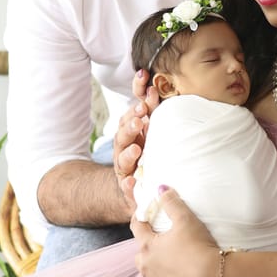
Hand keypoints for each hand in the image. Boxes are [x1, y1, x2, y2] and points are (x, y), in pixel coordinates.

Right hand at [113, 69, 160, 200]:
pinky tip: (132, 181)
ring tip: (137, 148)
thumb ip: (152, 112)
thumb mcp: (151, 130)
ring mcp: (125, 166)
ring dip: (129, 152)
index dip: (136, 100)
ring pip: (122, 158)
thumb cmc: (147, 152)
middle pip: (123, 134)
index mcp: (132, 131)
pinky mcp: (128, 187)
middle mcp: (125, 147)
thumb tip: (154, 89)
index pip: (130, 114)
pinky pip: (127, 187)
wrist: (136, 184)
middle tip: (139, 116)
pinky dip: (128, 184)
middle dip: (130, 125)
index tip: (147, 89)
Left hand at [131, 187, 218, 276]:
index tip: (145, 214)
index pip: (136, 227)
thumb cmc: (198, 247)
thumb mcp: (186, 219)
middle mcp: (146, 268)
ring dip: (156, 267)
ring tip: (172, 261)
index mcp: (147, 246)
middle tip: (163, 241)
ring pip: (149, 274)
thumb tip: (160, 188)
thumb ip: (171, 202)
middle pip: (141, 253)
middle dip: (148, 246)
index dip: (140, 217)